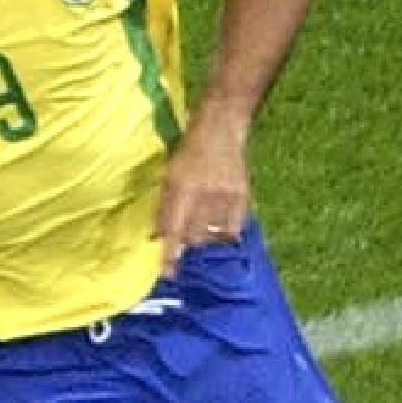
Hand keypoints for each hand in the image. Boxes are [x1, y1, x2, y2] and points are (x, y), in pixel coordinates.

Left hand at [154, 125, 252, 272]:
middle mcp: (204, 195)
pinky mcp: (242, 196)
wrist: (220, 128)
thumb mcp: (168, 175)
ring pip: (213, 234)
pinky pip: (233, 228)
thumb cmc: (188, 151)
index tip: (169, 274)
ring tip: (203, 225)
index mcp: (182, 188)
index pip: (174, 230)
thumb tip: (159, 237)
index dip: (170, 255)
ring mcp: (226, 196)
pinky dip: (225, 232)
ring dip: (204, 236)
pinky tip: (220, 228)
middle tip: (186, 234)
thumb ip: (165, 207)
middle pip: (194, 236)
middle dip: (187, 241)